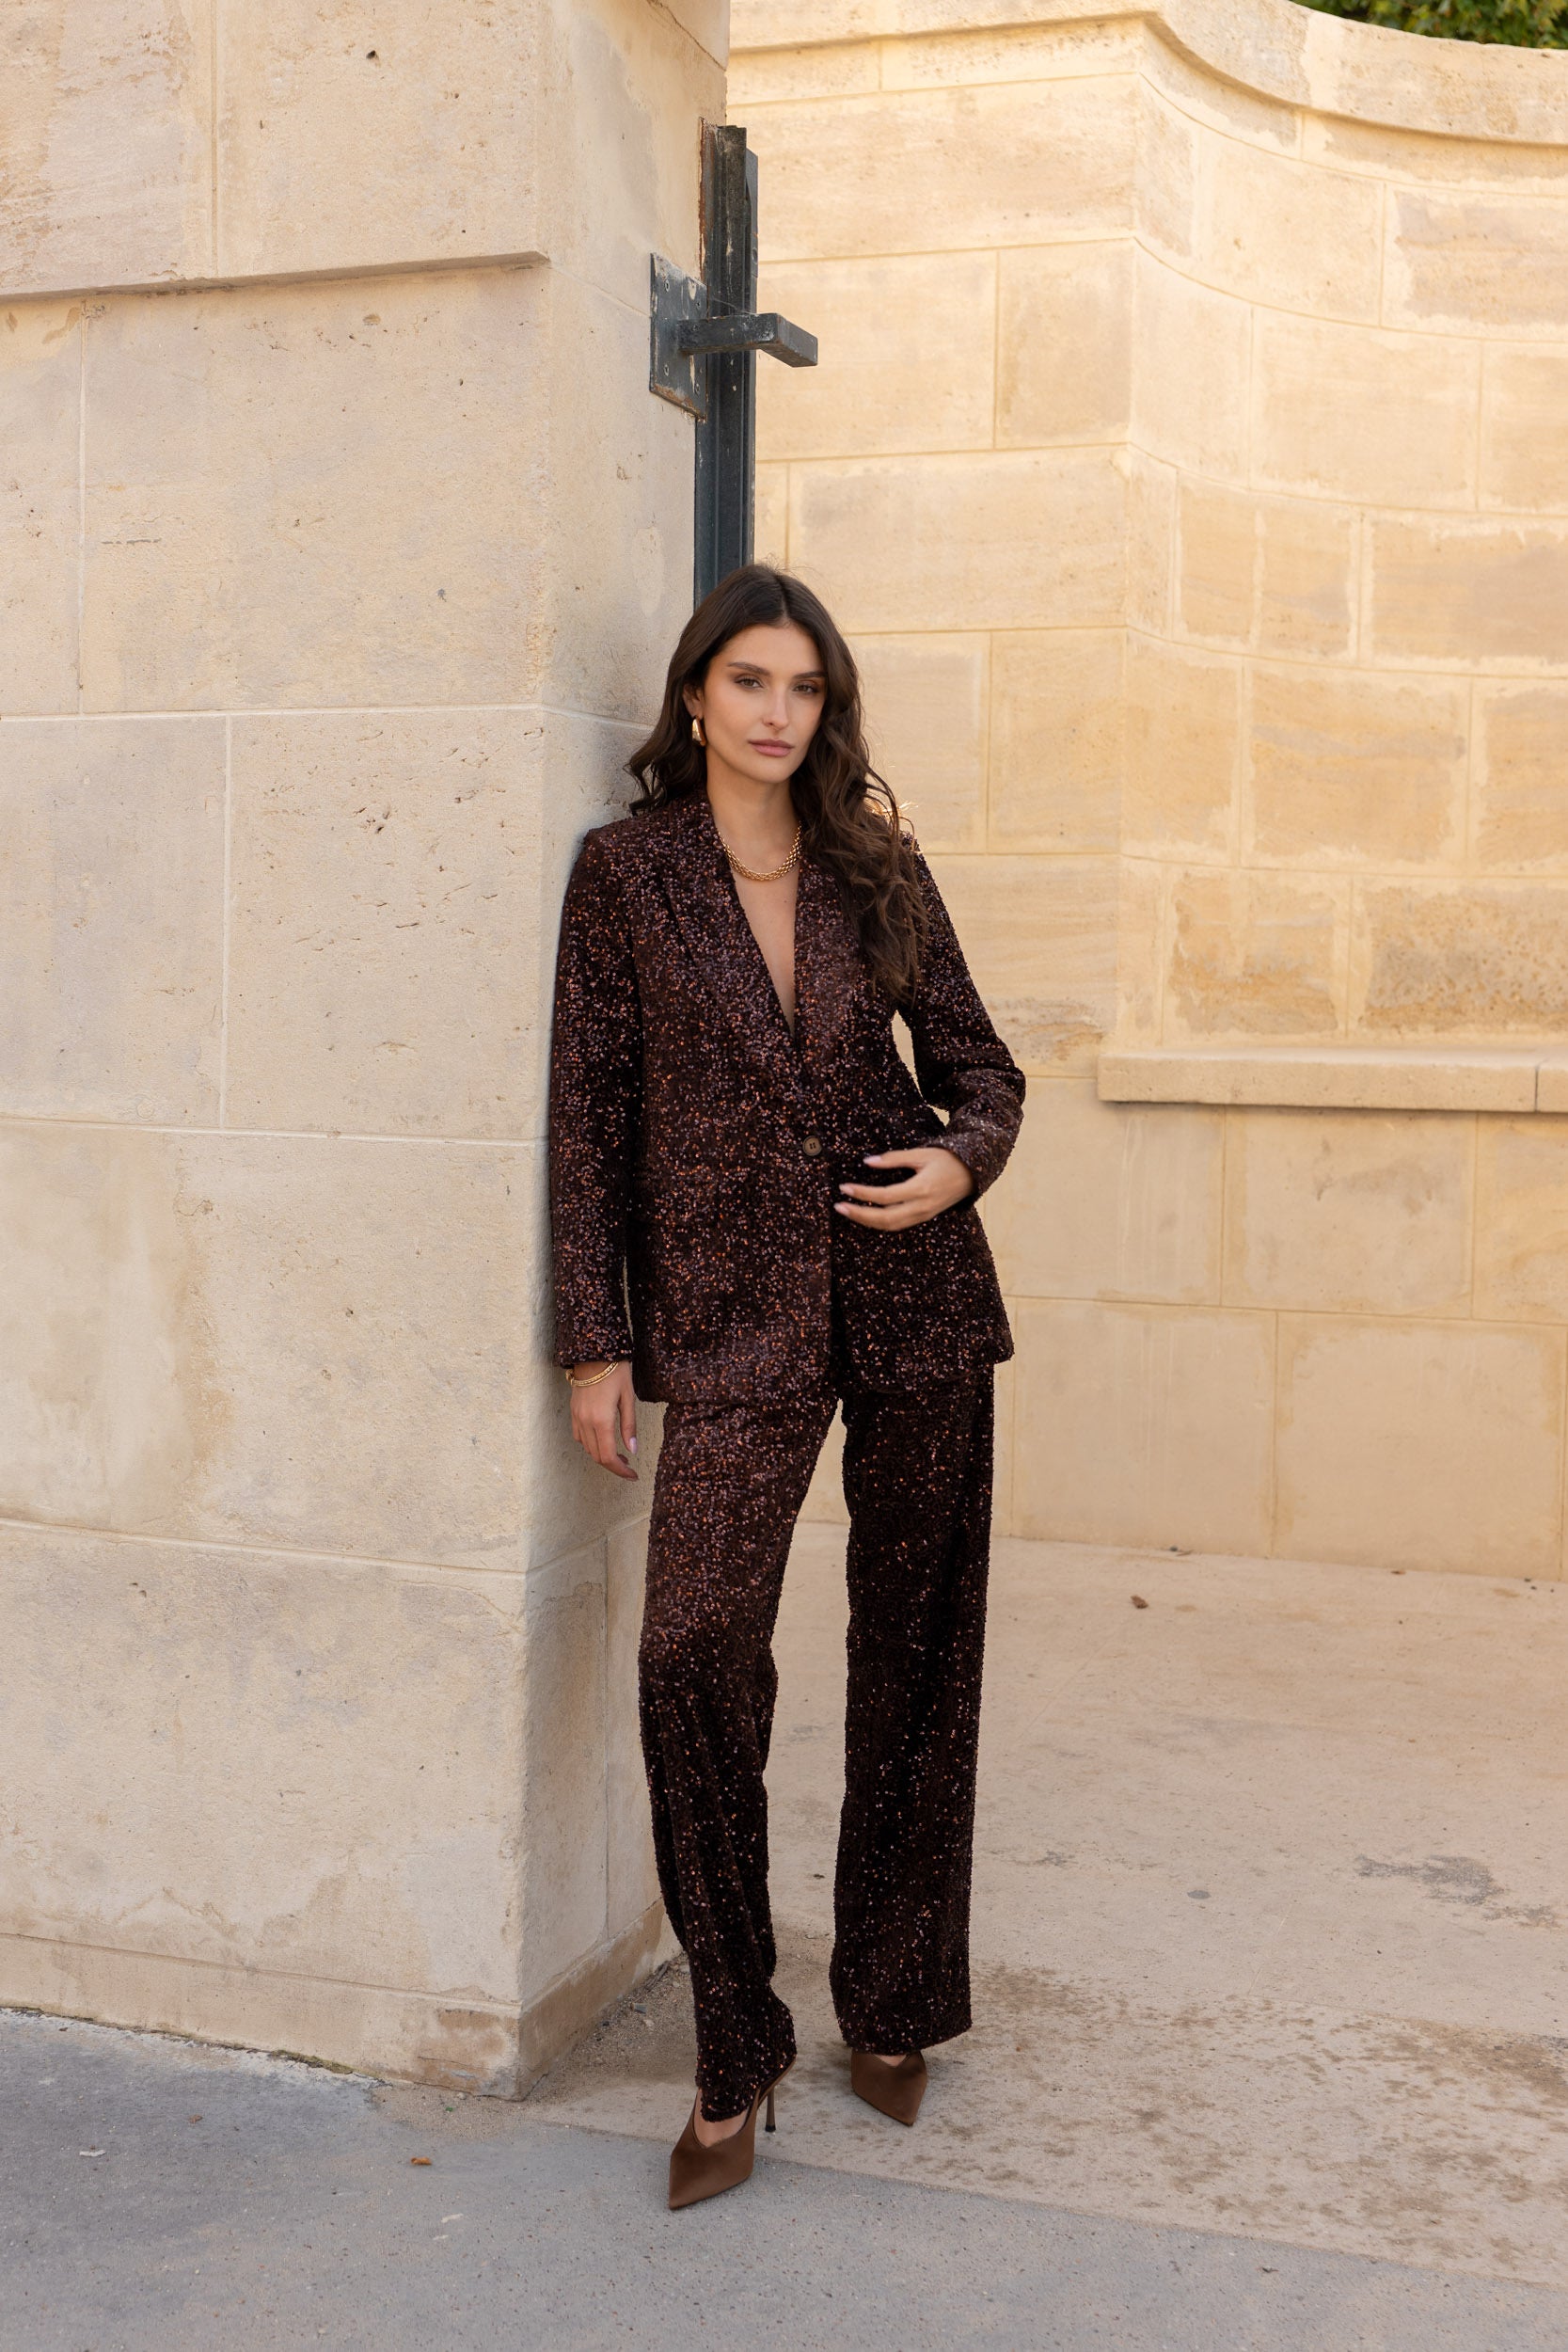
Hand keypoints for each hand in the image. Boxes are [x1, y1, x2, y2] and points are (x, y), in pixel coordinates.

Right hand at [569, 1361, 637, 1480]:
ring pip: (587, 1448)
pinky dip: (590, 1444)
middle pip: (597, 1456)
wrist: (594, 1352)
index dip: (621, 1471)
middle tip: (629, 1466)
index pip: (609, 1457)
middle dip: (613, 1466)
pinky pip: (579, 1436)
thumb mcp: (628, 1397)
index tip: (633, 1475)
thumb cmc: (616, 1371)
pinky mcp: (573, 1411)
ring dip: (602, 1455)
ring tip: (619, 1454)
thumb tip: (632, 1450)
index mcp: (602, 1420)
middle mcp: (586, 1421)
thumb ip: (630, 1426)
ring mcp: (577, 1416)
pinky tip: (602, 1439)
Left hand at [833, 1146, 974, 1230]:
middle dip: (859, 1214)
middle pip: (884, 1218)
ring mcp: (923, 1215)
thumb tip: (867, 1162)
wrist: (973, 1174)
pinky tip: (865, 1216)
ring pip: (890, 1226)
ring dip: (866, 1221)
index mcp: (921, 1189)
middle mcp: (921, 1207)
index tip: (844, 1187)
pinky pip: (898, 1226)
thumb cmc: (947, 1160)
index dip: (862, 1193)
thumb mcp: (922, 1153)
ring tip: (847, 1212)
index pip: (884, 1196)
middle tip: (838, 1206)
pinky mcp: (923, 1218)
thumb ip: (894, 1158)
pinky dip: (879, 1223)